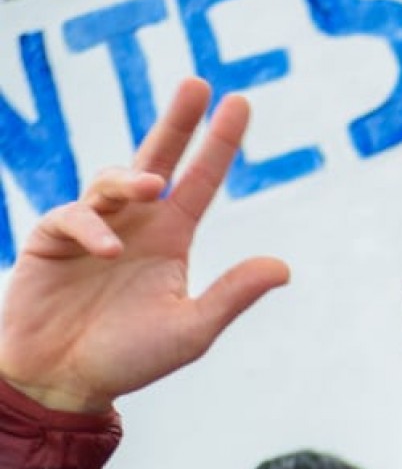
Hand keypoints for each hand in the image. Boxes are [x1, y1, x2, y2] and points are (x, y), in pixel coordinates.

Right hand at [0, 78, 288, 412]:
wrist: (61, 383)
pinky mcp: (51, 240)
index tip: (237, 102)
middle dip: (177, 122)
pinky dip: (92, 227)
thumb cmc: (128, 358)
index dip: (218, 143)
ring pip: (113, 181)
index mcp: (171, 237)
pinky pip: (72, 217)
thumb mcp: (190, 328)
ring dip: (132, 178)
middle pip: (157, 159)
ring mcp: (91, 228)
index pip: (200, 180)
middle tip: (198, 85)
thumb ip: (232, 296)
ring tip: (154, 188)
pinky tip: (110, 249)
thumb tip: (283, 267)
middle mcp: (135, 224)